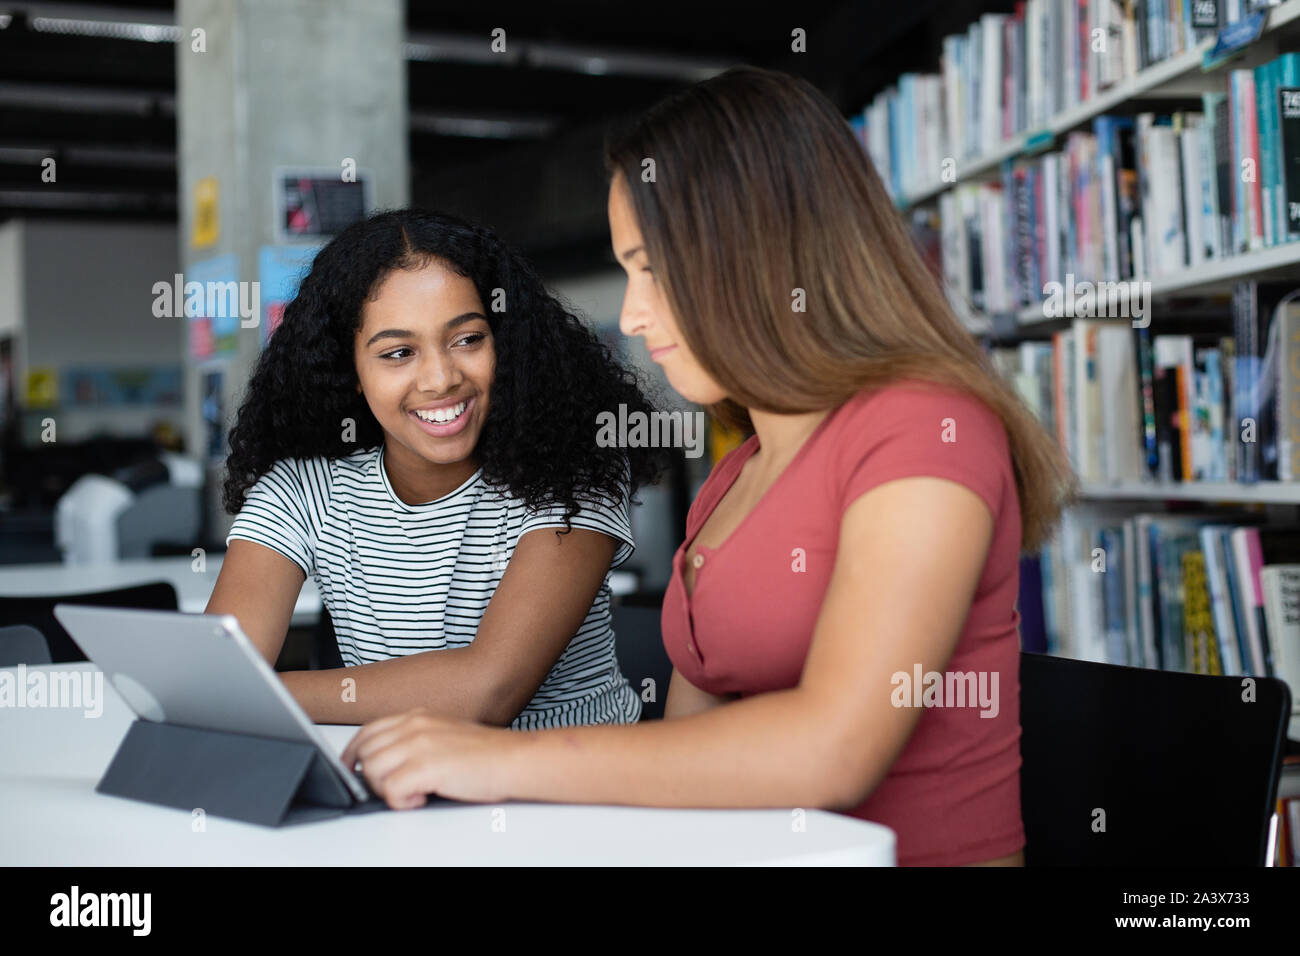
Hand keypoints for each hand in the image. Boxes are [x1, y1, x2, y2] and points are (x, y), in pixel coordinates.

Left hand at [340, 708, 515, 808]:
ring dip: (388, 790)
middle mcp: (414, 725)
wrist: (515, 759)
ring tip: (414, 793)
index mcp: (417, 716)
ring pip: (373, 772)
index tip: (353, 770)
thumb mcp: (443, 735)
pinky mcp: (426, 766)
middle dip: (372, 777)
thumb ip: (414, 740)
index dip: (354, 754)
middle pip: (365, 752)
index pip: (367, 731)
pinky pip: (391, 790)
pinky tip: (422, 798)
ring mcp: (419, 744)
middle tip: (394, 789)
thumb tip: (386, 763)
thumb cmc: (486, 754)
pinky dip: (402, 801)